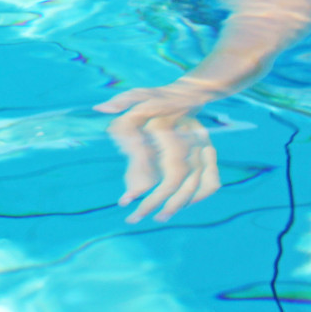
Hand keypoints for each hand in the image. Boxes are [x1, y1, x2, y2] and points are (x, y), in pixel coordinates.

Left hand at [94, 79, 224, 222]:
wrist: (190, 93)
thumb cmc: (158, 95)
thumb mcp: (137, 93)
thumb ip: (120, 101)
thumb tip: (99, 109)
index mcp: (169, 124)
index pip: (153, 159)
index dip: (140, 182)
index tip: (125, 199)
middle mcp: (189, 139)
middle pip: (175, 178)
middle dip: (156, 202)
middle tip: (136, 218)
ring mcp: (204, 148)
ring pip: (195, 185)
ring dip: (177, 205)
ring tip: (157, 218)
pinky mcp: (210, 155)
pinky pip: (211, 182)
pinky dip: (197, 197)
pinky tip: (179, 207)